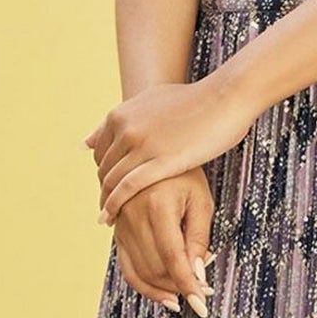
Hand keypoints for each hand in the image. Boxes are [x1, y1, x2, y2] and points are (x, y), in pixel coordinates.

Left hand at [83, 72, 257, 224]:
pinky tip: (113, 218)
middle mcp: (126, 128)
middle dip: (104, 190)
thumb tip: (91, 139)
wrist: (225, 98)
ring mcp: (142, 144)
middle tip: (108, 208)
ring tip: (108, 219)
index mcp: (121, 115)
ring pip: (112, 180)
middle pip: (104, 168)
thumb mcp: (151, 101)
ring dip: (106, 202)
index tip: (110, 187)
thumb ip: (123, 119)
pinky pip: (128, 187)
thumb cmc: (195, 101)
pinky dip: (115, 205)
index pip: (99, 152)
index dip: (103, 172)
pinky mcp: (161, 161)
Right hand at [111, 168, 214, 315]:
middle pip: (156, 269)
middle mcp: (133, 216)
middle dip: (180, 287)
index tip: (203, 307)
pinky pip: (126, 265)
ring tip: (186, 294)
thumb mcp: (200, 200)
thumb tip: (198, 276)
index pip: (174, 259)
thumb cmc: (184, 173)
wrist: (150, 149)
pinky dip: (144, 284)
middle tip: (203, 293)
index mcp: (157, 206)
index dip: (188, 286)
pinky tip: (164, 292)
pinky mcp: (116, 230)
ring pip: (140, 271)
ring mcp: (120, 224)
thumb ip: (199, 238)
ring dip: (164, 289)